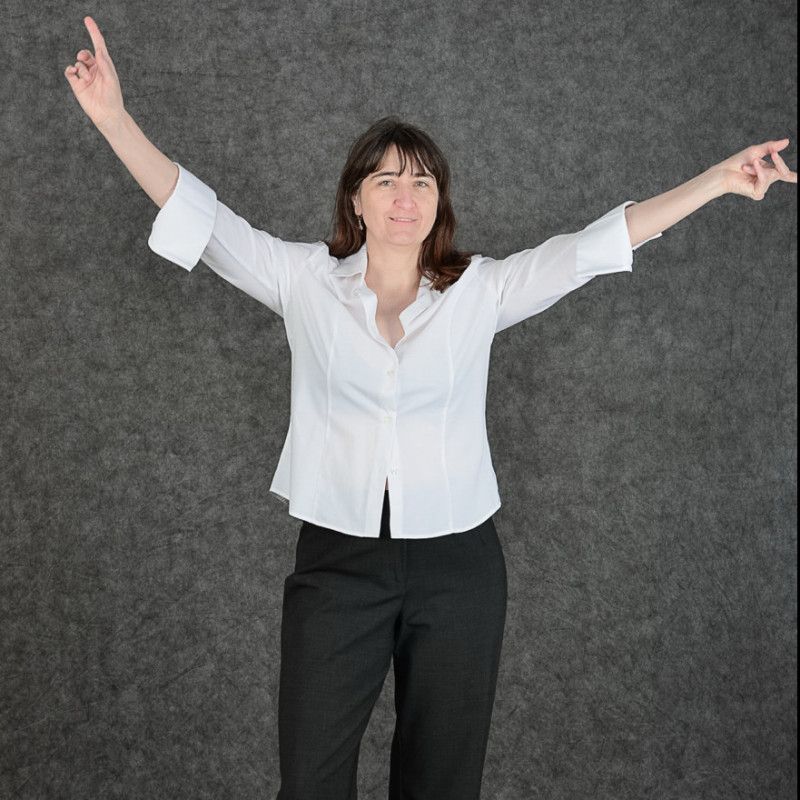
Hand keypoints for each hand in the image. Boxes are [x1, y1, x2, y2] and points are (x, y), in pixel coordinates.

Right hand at [64, 16, 125, 130]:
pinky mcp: (77, 84)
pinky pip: (69, 71)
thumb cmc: (113, 99)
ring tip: (87, 79)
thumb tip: (99, 51)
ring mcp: (85, 77)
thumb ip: (105, 65)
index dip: (93, 32)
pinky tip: (74, 73)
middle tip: (83, 58)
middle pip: (86, 53)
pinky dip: (70, 70)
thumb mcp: (112, 80)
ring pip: (78, 63)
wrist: (107, 115)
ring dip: (82, 69)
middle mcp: (95, 70)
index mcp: (105, 66)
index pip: (98, 46)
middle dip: (84, 54)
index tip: (87, 19)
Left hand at [715, 138, 796, 199]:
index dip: (794, 177)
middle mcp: (766, 181)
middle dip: (778, 161)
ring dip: (759, 167)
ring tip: (747, 166)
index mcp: (768, 171)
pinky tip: (748, 168)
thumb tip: (786, 141)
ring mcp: (762, 188)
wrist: (723, 172)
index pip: (785, 174)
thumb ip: (771, 147)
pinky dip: (758, 171)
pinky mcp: (757, 193)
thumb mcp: (756, 151)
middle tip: (768, 155)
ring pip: (773, 174)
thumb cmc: (736, 162)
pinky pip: (765, 178)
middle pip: (783, 171)